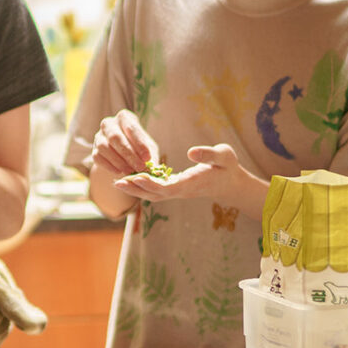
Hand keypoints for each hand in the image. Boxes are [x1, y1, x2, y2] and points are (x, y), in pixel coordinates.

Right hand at [90, 109, 158, 177]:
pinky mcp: (94, 149)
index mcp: (124, 117)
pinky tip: (119, 172)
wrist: (126, 154)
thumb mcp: (149, 147)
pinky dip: (109, 166)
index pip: (130, 127)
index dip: (139, 143)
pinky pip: (98, 157)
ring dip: (118, 161)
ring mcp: (99, 136)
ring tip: (130, 171)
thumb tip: (150, 164)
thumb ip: (150, 154)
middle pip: (115, 137)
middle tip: (140, 167)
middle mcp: (109, 123)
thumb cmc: (140, 147)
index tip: (147, 157)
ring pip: (104, 147)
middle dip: (128, 154)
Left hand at [112, 144, 261, 204]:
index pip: (167, 187)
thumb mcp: (225, 156)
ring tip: (117, 182)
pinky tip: (129, 178)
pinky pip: (156, 190)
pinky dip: (142, 186)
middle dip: (136, 189)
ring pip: (153, 195)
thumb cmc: (228, 167)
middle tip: (116, 182)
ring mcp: (178, 191)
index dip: (150, 184)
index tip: (135, 177)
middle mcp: (182, 190)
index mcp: (192, 183)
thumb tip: (191, 152)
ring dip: (135, 190)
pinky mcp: (176, 188)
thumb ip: (210, 154)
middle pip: (155, 195)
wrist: (231, 184)